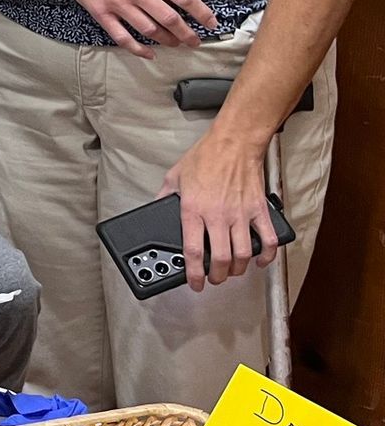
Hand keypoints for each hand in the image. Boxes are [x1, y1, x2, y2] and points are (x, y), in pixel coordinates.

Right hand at [47, 0, 217, 56]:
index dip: (201, 13)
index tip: (211, 23)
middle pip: (170, 18)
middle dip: (187, 34)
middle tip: (196, 41)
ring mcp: (117, 3)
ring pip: (150, 30)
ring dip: (167, 41)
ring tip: (176, 44)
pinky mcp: (101, 13)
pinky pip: (123, 37)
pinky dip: (138, 49)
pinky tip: (149, 53)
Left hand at [158, 131, 275, 289]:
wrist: (234, 143)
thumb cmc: (205, 156)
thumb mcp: (174, 176)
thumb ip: (164, 196)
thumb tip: (156, 209)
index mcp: (194, 209)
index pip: (192, 251)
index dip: (194, 273)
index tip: (195, 282)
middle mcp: (218, 215)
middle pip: (220, 259)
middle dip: (217, 276)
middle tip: (214, 279)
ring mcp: (241, 214)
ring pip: (243, 254)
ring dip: (238, 269)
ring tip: (231, 271)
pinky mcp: (259, 211)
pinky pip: (269, 240)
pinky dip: (267, 255)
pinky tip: (260, 260)